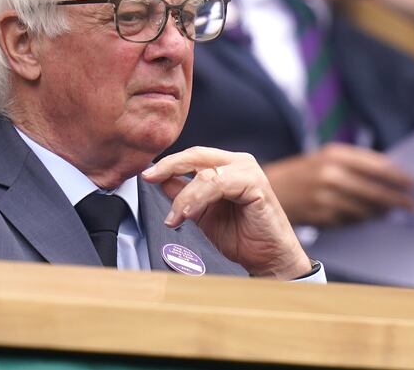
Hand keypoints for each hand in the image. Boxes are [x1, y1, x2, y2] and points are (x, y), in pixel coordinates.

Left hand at [143, 147, 309, 279]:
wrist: (268, 259)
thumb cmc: (241, 236)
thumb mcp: (202, 214)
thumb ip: (184, 195)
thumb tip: (160, 182)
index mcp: (226, 165)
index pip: (191, 156)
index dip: (167, 164)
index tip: (145, 175)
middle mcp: (238, 162)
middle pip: (195, 155)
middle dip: (168, 166)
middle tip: (148, 178)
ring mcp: (248, 170)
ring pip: (204, 173)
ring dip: (183, 196)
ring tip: (174, 217)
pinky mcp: (256, 184)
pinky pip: (217, 185)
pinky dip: (197, 199)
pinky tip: (187, 215)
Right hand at [263, 144, 413, 226]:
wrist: (267, 188)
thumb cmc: (301, 173)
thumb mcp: (324, 158)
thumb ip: (355, 165)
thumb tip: (391, 177)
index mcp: (334, 154)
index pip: (376, 165)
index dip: (397, 176)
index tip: (412, 183)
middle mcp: (330, 174)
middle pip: (375, 190)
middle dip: (396, 198)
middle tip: (411, 204)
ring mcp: (324, 196)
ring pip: (365, 208)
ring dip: (380, 211)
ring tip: (389, 212)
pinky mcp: (320, 215)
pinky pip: (350, 220)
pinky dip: (362, 219)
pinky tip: (367, 217)